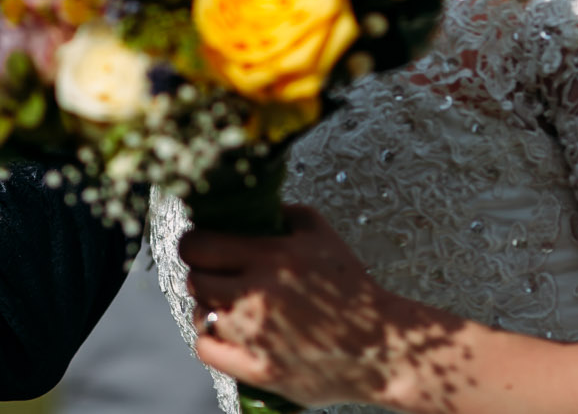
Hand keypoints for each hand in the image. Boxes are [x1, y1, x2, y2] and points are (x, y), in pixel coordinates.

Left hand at [182, 206, 446, 410]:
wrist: (383, 346)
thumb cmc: (351, 288)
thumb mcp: (319, 233)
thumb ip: (280, 214)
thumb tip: (242, 207)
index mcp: (273, 256)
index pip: (198, 244)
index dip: (195, 244)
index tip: (203, 247)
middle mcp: (259, 295)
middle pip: (194, 279)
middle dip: (204, 275)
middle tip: (220, 277)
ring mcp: (257, 335)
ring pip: (199, 313)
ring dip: (210, 307)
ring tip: (232, 306)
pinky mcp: (260, 370)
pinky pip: (206, 349)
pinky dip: (211, 339)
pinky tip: (229, 332)